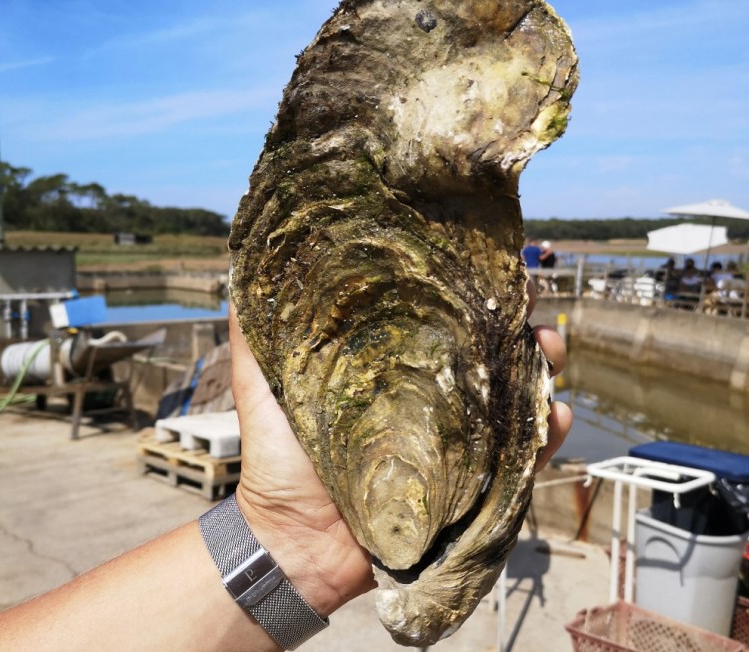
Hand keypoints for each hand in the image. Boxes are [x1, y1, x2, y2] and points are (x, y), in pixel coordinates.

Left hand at [228, 283, 571, 614]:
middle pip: (486, 346)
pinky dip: (548, 435)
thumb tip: (241, 273)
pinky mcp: (472, 482)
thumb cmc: (277, 458)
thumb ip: (256, 335)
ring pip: (514, 392)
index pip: (437, 314)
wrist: (294, 540)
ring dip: (542, 365)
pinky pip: (522, 457)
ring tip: (550, 348)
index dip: (465, 285)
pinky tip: (557, 415)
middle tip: (527, 301)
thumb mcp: (262, 384)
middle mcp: (429, 393)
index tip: (486, 259)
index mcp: (391, 364)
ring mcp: (455, 436)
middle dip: (515, 317)